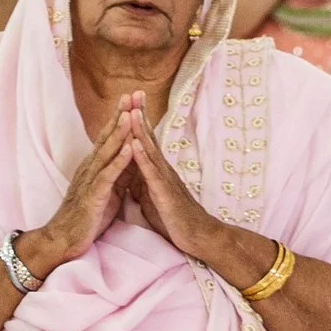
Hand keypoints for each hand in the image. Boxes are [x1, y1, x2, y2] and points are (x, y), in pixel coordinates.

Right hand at [15, 99, 133, 277]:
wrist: (63, 240)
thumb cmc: (86, 218)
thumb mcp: (107, 192)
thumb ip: (118, 174)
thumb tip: (131, 158)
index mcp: (94, 168)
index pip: (108, 138)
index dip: (120, 118)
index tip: (132, 99)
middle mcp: (89, 169)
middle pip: (107, 137)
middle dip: (120, 116)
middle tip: (132, 94)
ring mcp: (90, 181)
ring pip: (106, 152)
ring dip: (119, 133)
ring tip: (131, 115)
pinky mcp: (92, 196)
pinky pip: (107, 176)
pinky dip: (118, 161)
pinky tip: (128, 150)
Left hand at [116, 95, 221, 257]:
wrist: (200, 238)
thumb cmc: (176, 219)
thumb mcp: (153, 197)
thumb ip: (143, 182)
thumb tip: (132, 173)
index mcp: (159, 170)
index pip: (146, 140)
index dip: (138, 121)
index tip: (129, 101)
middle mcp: (163, 169)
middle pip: (149, 137)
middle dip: (139, 115)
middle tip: (132, 92)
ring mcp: (165, 180)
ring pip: (150, 150)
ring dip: (139, 129)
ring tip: (129, 110)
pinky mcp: (165, 193)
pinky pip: (151, 173)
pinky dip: (142, 157)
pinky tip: (134, 143)